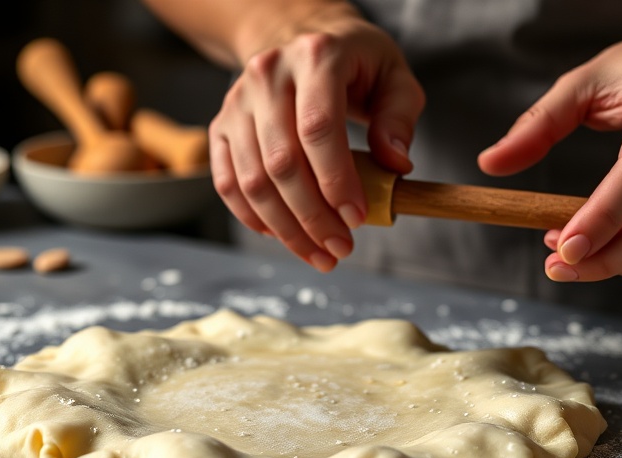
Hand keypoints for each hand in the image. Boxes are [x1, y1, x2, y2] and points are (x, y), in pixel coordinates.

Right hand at [208, 7, 423, 271]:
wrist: (300, 39)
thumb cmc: (354, 65)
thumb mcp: (394, 78)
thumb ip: (399, 118)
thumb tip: (395, 166)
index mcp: (315, 57)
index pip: (318, 128)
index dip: (336, 180)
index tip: (357, 218)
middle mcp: (268, 75)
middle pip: (282, 162)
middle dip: (313, 217)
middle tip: (341, 248)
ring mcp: (238, 102)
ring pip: (252, 181)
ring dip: (286, 228)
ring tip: (319, 254)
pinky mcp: (221, 126)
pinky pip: (228, 183)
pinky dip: (253, 217)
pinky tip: (282, 235)